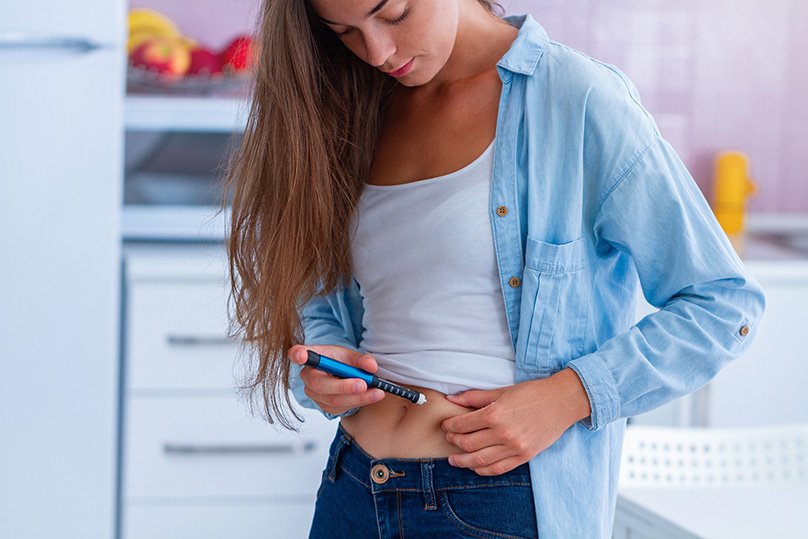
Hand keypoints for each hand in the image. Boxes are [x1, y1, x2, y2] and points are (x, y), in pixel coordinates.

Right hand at [287, 344, 384, 415]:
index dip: (298, 355)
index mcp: (311, 356)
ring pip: (333, 400)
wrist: (343, 376)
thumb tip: (371, 366)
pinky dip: (358, 402)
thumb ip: (361, 360)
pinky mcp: (324, 405)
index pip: (298, 353)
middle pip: (320, 385)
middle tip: (364, 384)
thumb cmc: (342, 362)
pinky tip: (371, 397)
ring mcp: (313, 393)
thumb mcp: (351, 356)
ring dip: (357, 397)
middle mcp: (307, 376)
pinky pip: (340, 408)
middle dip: (344, 387)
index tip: (301, 355)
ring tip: (377, 392)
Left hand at [441, 368, 590, 475]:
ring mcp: (514, 448)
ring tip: (453, 459)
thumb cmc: (532, 393)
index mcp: (495, 414)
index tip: (446, 425)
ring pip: (479, 460)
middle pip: (468, 444)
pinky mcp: (524, 457)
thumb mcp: (502, 391)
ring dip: (462, 461)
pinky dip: (483, 470)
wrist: (561, 402)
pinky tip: (474, 466)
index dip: (450, 426)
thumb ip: (475, 397)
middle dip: (454, 441)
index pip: (463, 424)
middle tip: (449, 438)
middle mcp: (503, 433)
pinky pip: (498, 469)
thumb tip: (452, 398)